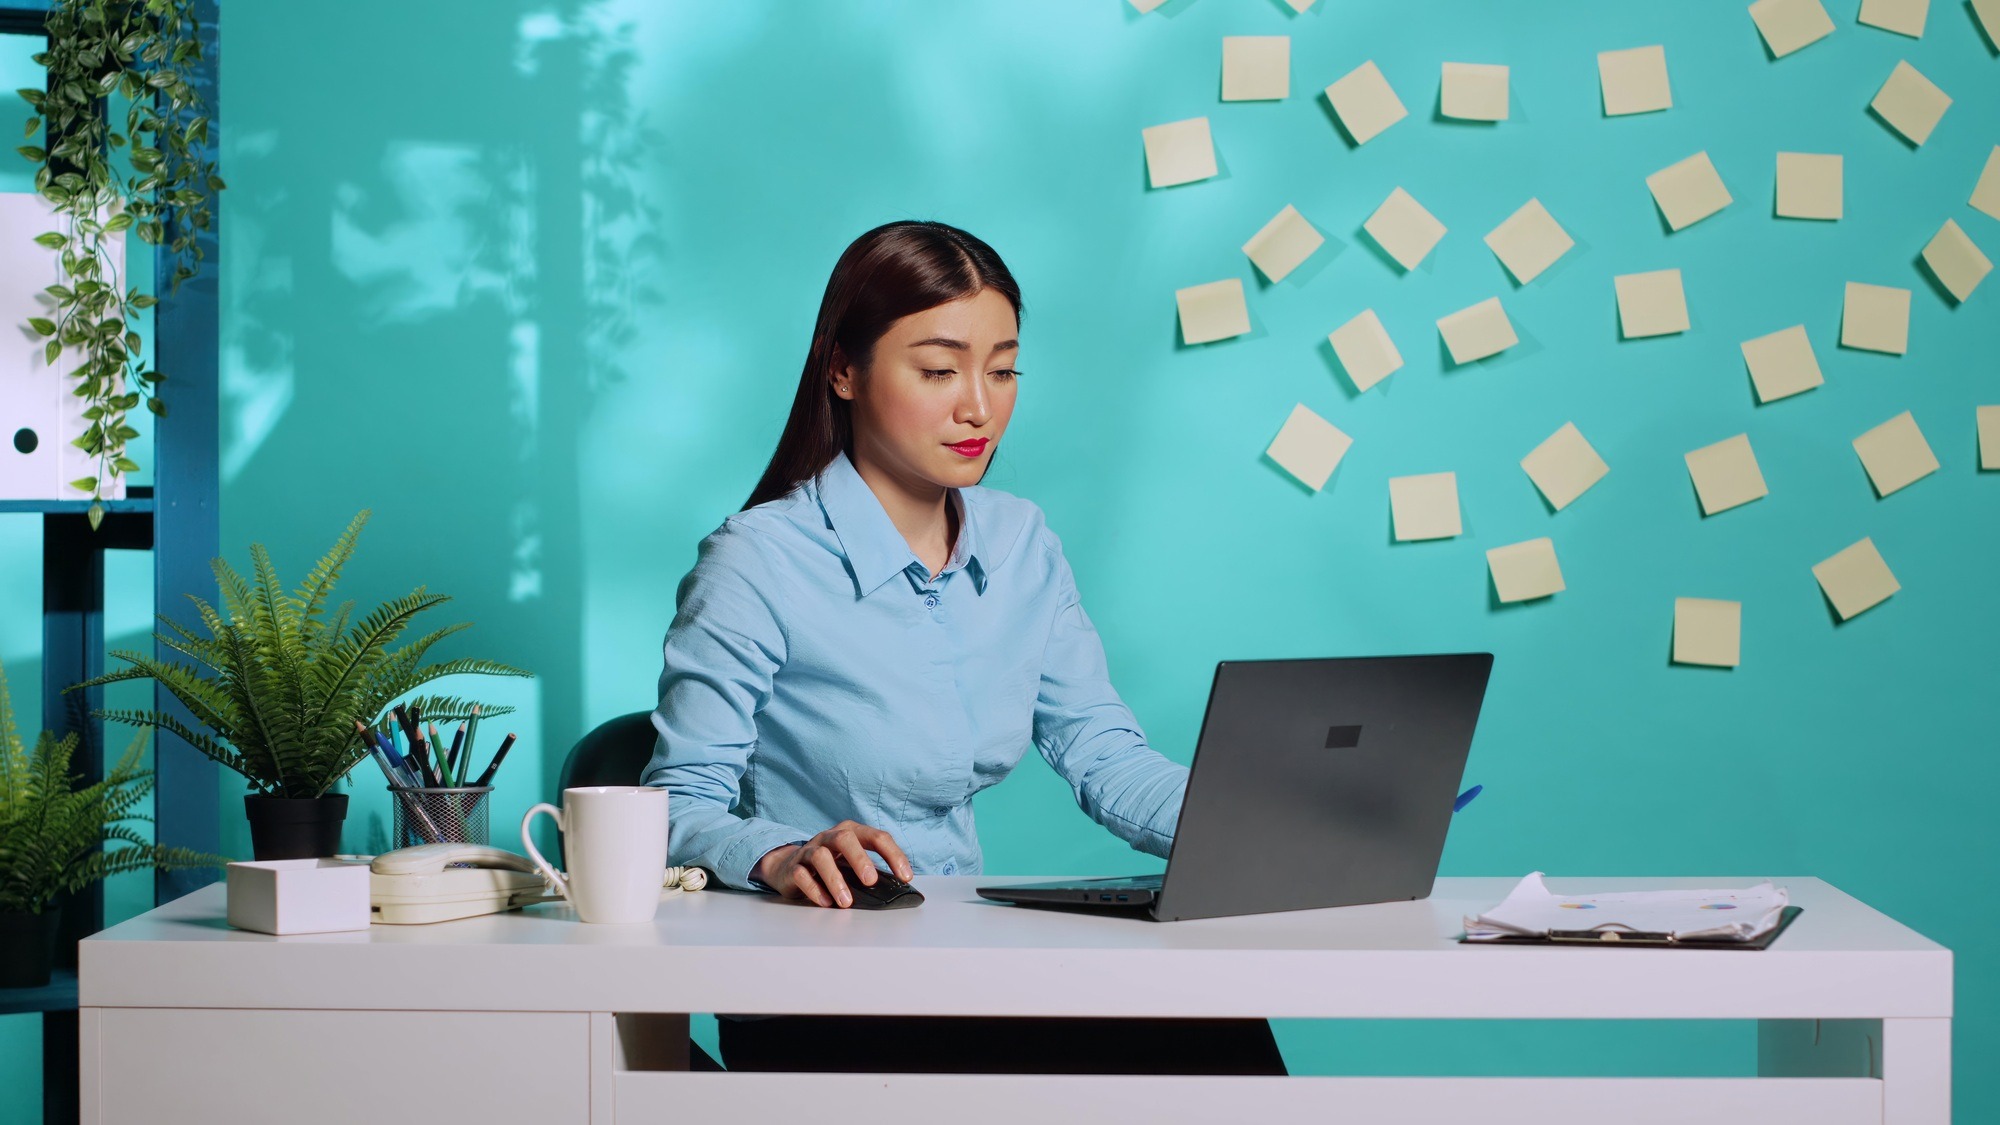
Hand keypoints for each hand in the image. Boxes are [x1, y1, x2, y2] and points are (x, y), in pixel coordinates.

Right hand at [754, 820, 912, 907]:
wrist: (788, 867)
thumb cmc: (830, 865)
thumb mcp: (851, 862)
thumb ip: (870, 869)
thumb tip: (896, 888)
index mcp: (851, 832)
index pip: (877, 837)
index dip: (893, 855)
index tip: (905, 877)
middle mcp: (830, 837)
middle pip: (845, 838)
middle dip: (860, 859)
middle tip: (870, 881)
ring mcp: (809, 850)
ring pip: (820, 856)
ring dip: (835, 879)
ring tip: (846, 902)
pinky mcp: (793, 867)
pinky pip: (801, 874)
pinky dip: (814, 889)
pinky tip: (826, 902)